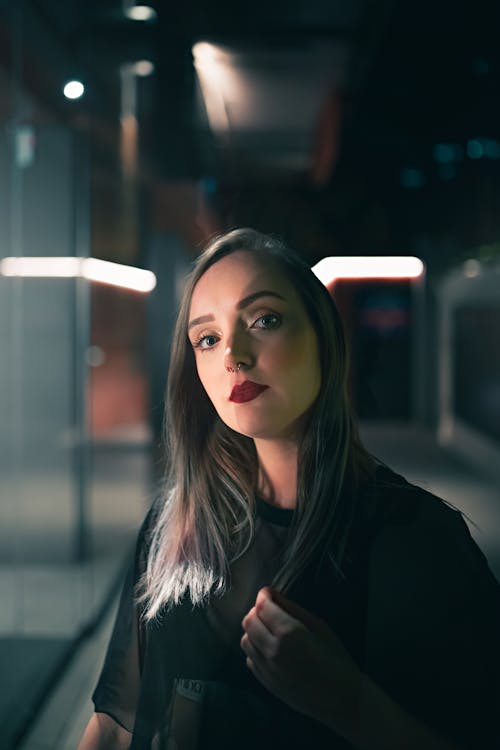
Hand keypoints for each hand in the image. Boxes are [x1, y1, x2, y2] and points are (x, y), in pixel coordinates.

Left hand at [240, 587, 361, 733]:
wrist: (341, 699)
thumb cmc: (336, 659)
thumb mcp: (320, 627)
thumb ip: (294, 609)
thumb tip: (274, 596)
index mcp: (288, 633)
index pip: (262, 607)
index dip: (263, 596)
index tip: (269, 593)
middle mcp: (272, 650)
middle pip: (249, 622)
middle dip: (257, 611)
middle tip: (270, 611)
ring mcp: (267, 668)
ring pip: (245, 640)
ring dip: (254, 631)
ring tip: (269, 630)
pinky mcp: (265, 683)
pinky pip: (250, 659)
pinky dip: (255, 650)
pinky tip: (270, 649)